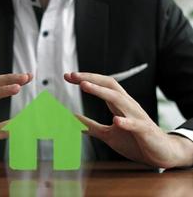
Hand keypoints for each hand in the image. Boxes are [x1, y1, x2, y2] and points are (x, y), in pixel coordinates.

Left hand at [65, 72, 192, 167]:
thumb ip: (91, 126)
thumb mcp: (108, 134)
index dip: (86, 80)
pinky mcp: (145, 131)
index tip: (68, 77)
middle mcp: (128, 106)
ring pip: (120, 99)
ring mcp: (137, 116)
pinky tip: (115, 121)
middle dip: (91, 78)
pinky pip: (135, 124)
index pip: (103, 86)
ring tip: (85, 86)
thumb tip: (73, 120)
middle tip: (72, 75)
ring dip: (101, 92)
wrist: (161, 153)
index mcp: (120, 105)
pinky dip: (125, 122)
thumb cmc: (135, 141)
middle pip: (110, 85)